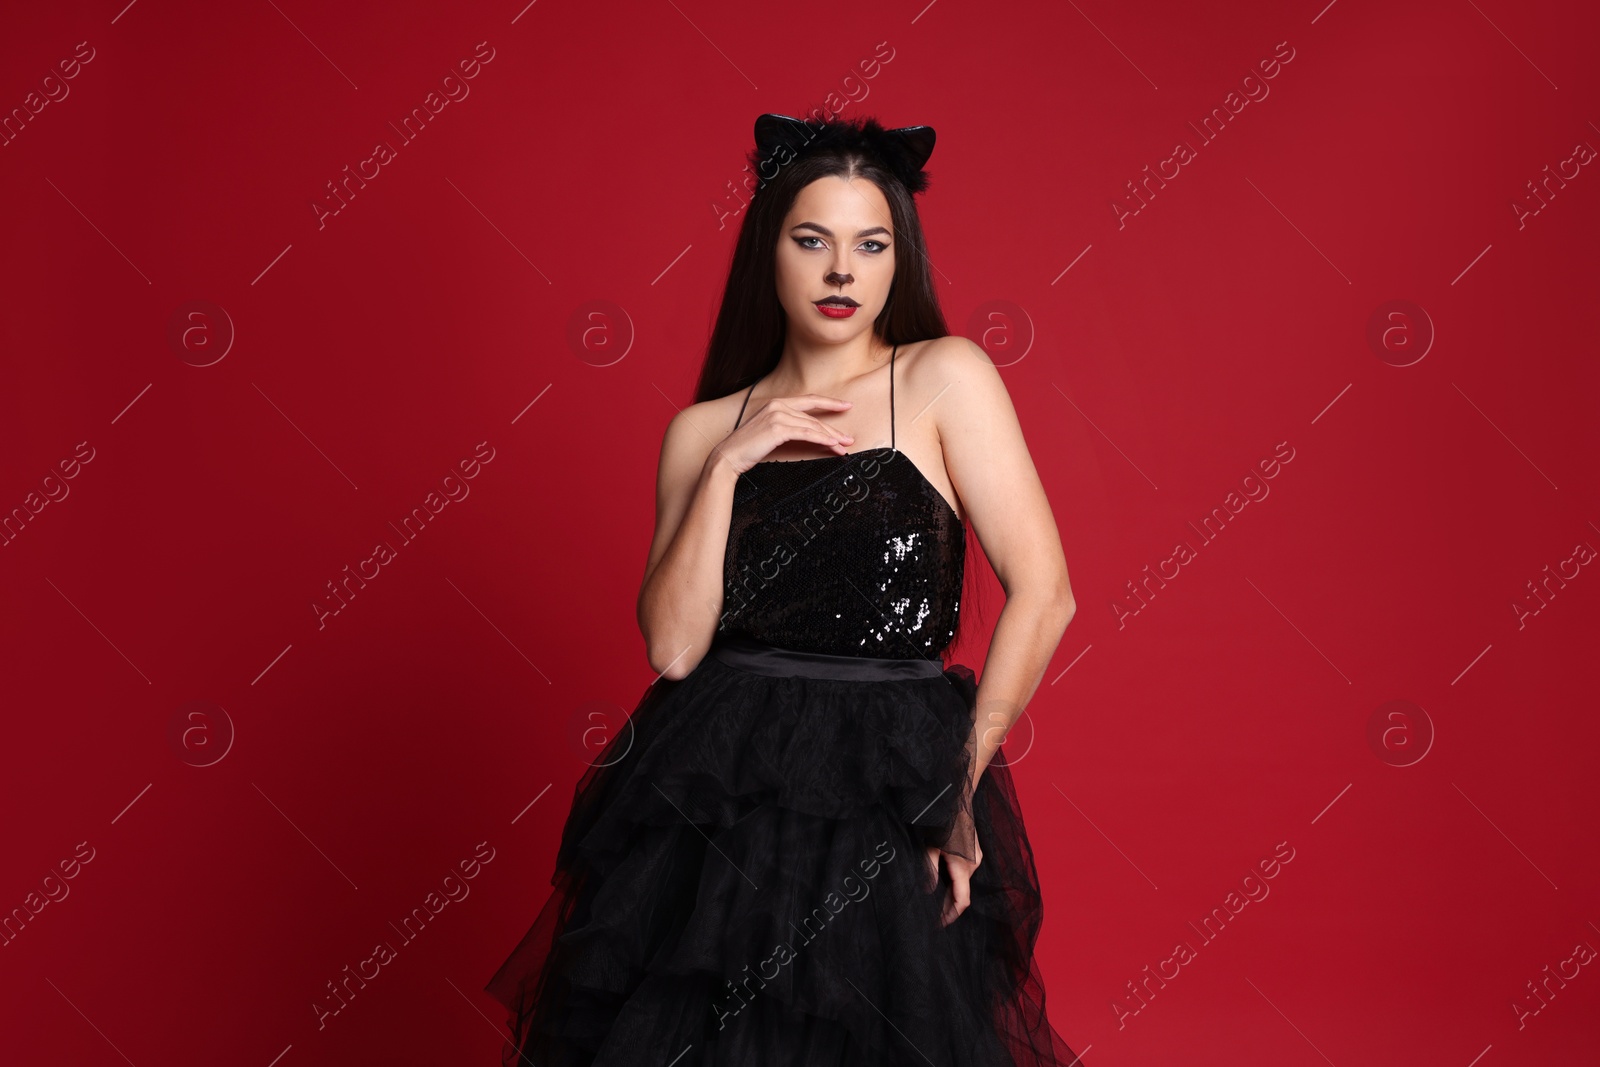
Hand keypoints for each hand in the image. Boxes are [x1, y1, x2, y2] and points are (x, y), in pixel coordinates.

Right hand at [713, 394, 855, 473]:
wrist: (729, 456)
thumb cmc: (748, 448)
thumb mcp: (769, 432)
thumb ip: (786, 427)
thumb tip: (808, 433)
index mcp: (776, 403)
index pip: (809, 401)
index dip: (829, 402)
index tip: (846, 406)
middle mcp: (778, 405)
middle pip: (814, 417)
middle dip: (834, 428)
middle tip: (849, 438)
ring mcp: (778, 415)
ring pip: (813, 426)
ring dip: (831, 437)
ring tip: (844, 446)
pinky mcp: (778, 429)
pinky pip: (807, 433)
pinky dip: (822, 439)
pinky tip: (832, 444)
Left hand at [923, 804, 981, 926]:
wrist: (957, 797)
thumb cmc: (943, 820)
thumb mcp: (931, 847)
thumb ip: (930, 870)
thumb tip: (928, 891)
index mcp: (964, 866)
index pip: (962, 901)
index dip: (950, 915)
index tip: (938, 924)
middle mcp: (973, 864)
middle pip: (962, 893)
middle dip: (947, 906)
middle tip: (931, 916)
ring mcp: (975, 857)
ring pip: (962, 882)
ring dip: (949, 892)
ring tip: (932, 900)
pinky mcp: (973, 851)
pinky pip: (964, 872)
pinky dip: (953, 880)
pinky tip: (940, 880)